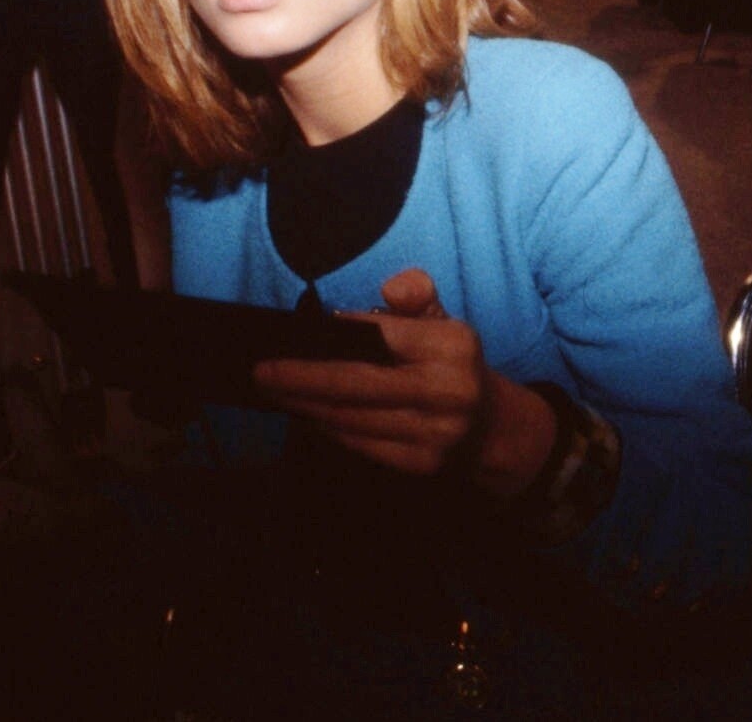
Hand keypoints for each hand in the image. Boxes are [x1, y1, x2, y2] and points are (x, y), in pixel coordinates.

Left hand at [253, 270, 554, 492]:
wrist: (488, 427)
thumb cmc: (450, 364)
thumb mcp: (442, 320)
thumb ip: (417, 294)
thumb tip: (391, 288)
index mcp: (453, 345)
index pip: (380, 336)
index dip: (334, 337)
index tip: (292, 338)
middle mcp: (448, 390)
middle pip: (356, 383)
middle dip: (301, 379)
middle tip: (263, 373)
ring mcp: (435, 432)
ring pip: (352, 417)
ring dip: (306, 405)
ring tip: (276, 392)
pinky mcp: (421, 463)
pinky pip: (359, 443)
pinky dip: (328, 427)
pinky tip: (308, 414)